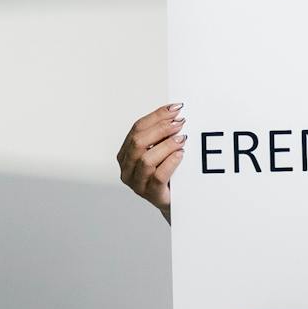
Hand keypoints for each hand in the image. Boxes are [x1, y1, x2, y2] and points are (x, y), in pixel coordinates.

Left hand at [115, 103, 266, 308]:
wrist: (184, 207)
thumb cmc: (209, 224)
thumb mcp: (222, 248)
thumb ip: (239, 283)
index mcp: (162, 205)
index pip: (152, 183)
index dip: (166, 163)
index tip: (187, 149)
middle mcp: (141, 187)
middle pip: (140, 158)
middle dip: (162, 139)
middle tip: (186, 127)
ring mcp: (132, 170)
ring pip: (134, 142)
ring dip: (155, 125)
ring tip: (180, 115)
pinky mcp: (131, 153)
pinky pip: (134, 132)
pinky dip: (150, 119)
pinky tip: (170, 111)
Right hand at [116, 101, 186, 217]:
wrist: (175, 200)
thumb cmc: (167, 172)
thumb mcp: (160, 151)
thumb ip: (160, 135)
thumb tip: (174, 113)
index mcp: (125, 154)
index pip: (137, 129)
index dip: (156, 116)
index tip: (175, 108)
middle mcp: (127, 168)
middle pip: (138, 142)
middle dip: (161, 128)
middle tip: (180, 122)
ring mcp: (137, 183)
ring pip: (146, 159)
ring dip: (166, 145)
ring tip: (182, 138)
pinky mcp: (151, 194)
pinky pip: (158, 176)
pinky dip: (170, 162)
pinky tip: (181, 154)